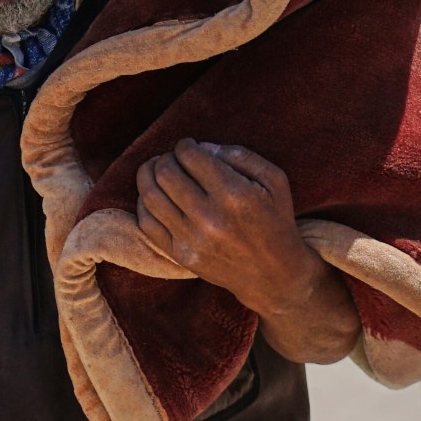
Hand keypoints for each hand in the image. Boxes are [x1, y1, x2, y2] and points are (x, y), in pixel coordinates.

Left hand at [133, 141, 314, 311]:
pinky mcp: (180, 255)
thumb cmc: (276, 221)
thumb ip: (240, 156)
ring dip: (148, 175)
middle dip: (165, 158)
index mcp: (234, 195)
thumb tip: (202, 147)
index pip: (190, 156)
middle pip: (165, 172)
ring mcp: (192, 239)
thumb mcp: (274, 180)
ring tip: (156, 170)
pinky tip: (153, 195)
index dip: (185, 145)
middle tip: (174, 158)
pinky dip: (144, 203)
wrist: (273, 276)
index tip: (189, 146)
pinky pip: (147, 223)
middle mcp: (210, 217)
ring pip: (150, 196)